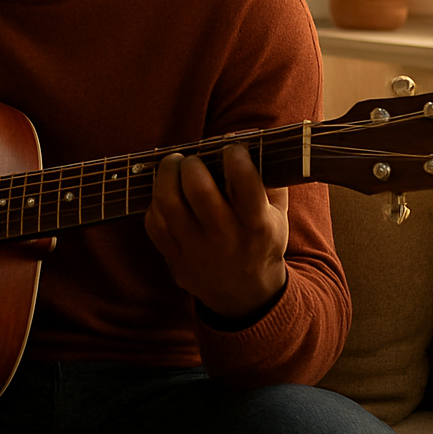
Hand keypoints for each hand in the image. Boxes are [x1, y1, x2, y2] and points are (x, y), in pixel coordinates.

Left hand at [143, 142, 288, 320]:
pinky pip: (154, 223)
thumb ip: (269, 179)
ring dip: (166, 176)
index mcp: (258, 226)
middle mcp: (226, 239)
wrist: (245, 295)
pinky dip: (156, 202)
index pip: (246, 185)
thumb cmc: (261, 242)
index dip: (236, 157)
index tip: (230, 147)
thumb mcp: (277, 216)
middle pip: (199, 191)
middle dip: (192, 164)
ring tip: (173, 164)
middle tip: (192, 159)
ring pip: (169, 204)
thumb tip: (249, 138)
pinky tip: (165, 194)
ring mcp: (196, 250)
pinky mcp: (174, 259)